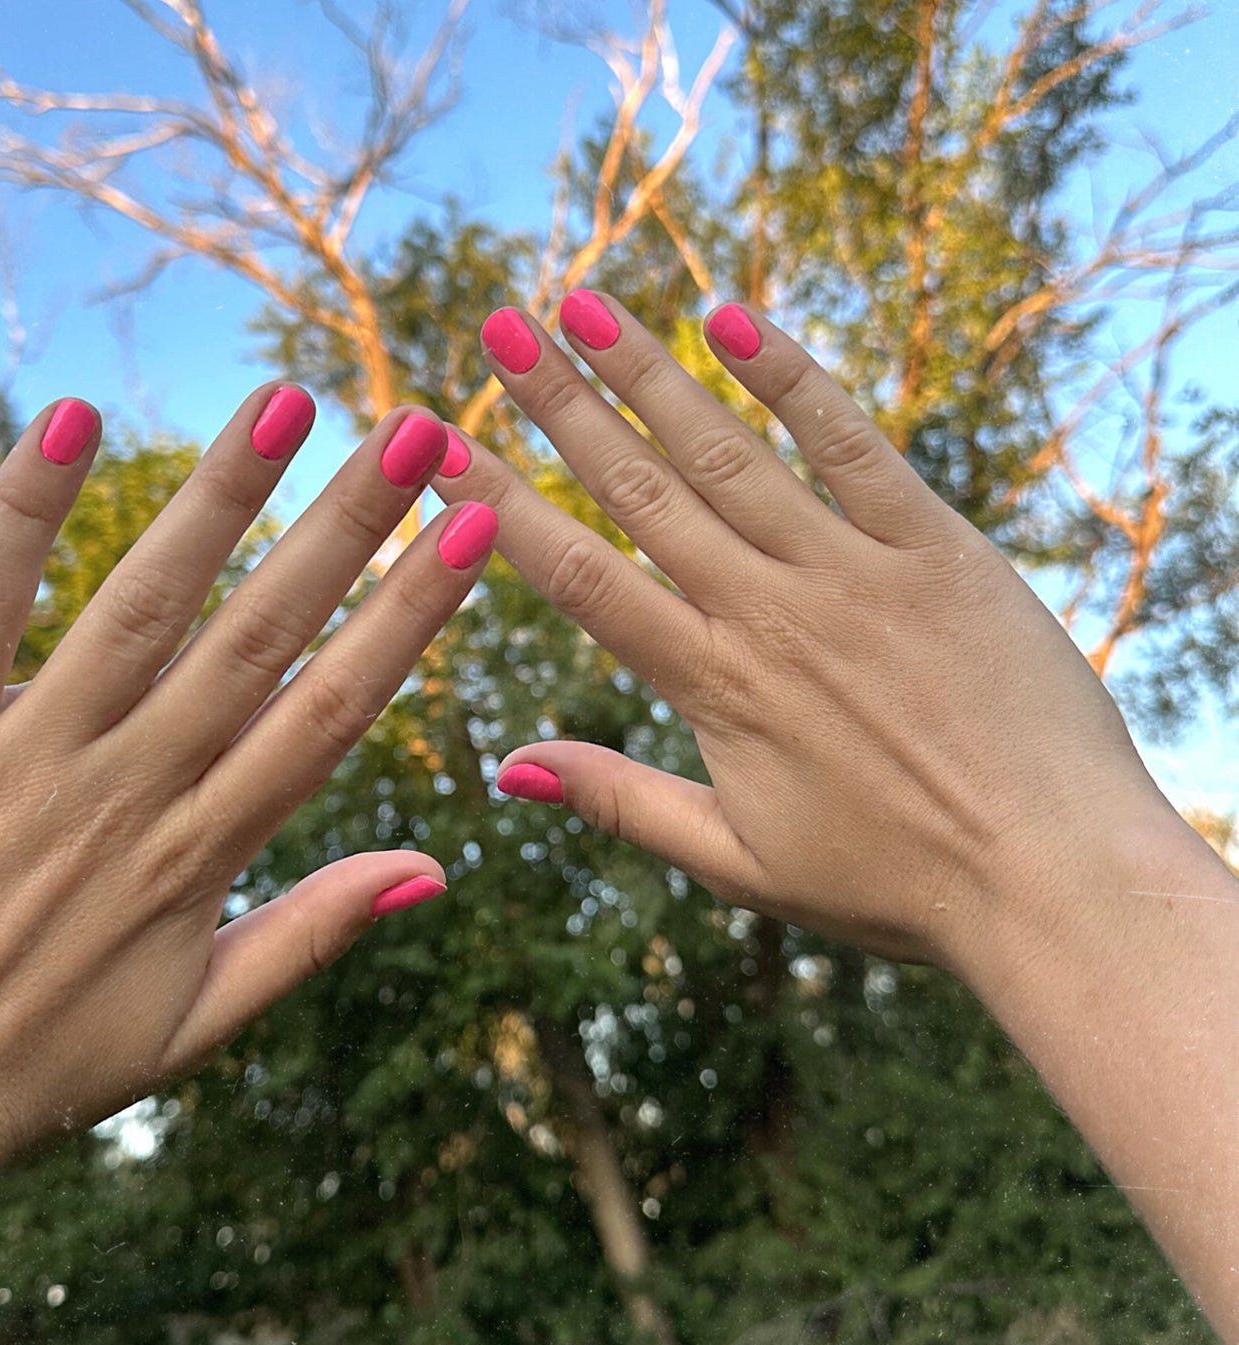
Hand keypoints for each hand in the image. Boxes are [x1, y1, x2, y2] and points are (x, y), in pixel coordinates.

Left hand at [0, 388, 495, 1218]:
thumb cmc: (34, 1074)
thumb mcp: (192, 1025)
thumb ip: (312, 934)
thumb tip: (434, 867)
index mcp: (200, 857)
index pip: (333, 709)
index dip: (409, 613)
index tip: (469, 529)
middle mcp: (127, 792)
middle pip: (259, 635)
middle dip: (346, 525)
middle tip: (416, 429)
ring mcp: (20, 762)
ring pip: (141, 605)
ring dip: (220, 497)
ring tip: (288, 400)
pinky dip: (23, 516)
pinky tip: (75, 421)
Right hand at [431, 293, 1182, 971]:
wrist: (1052, 880)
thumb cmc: (893, 886)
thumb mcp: (736, 863)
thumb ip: (619, 800)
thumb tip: (507, 769)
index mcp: (713, 688)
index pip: (579, 577)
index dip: (503, 505)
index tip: (447, 446)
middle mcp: (769, 613)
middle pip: (641, 490)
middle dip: (560, 404)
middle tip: (497, 330)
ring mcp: (856, 573)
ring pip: (730, 452)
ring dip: (651, 374)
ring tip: (584, 305)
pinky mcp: (940, 549)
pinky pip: (855, 447)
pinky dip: (793, 380)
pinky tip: (734, 320)